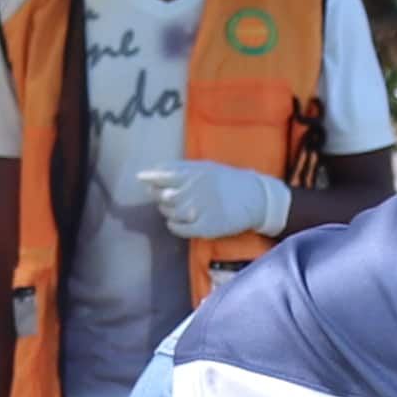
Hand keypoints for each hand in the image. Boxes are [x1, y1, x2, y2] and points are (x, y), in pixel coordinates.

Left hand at [153, 155, 294, 244]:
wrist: (254, 198)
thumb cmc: (227, 181)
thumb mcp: (205, 167)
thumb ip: (180, 168)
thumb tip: (153, 170)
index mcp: (195, 173)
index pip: (163, 174)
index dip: (150, 177)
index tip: (142, 178)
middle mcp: (195, 190)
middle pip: (163, 195)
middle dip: (158, 196)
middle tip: (162, 195)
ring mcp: (200, 209)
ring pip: (169, 212)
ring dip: (166, 210)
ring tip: (175, 207)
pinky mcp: (205, 227)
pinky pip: (179, 228)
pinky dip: (173, 225)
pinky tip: (176, 222)